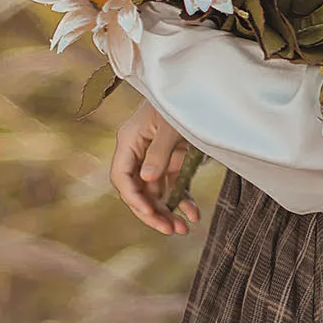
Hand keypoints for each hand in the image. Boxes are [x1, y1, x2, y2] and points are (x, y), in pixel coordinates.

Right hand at [110, 99, 202, 235]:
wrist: (200, 92)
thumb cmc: (182, 102)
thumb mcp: (171, 126)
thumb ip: (160, 153)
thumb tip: (147, 180)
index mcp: (130, 140)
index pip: (121, 177)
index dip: (133, 198)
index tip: (149, 213)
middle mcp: (139, 152)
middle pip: (137, 191)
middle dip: (152, 213)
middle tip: (169, 230)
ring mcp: (155, 159)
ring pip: (155, 194)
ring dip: (168, 213)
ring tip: (184, 229)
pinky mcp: (172, 162)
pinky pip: (173, 188)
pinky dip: (183, 202)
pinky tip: (193, 214)